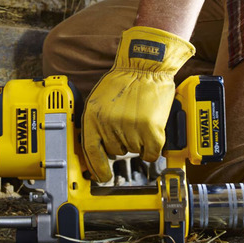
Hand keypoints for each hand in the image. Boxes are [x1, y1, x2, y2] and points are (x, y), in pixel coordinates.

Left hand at [81, 26, 194, 181]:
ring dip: (138, 142)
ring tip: (140, 119)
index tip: (102, 177)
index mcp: (93, 117)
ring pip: (134, 152)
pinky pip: (150, 153)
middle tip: (129, 124)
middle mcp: (110, 124)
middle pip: (115, 151)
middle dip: (122, 143)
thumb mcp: (99, 100)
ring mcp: (130, 128)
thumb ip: (97, 122)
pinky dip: (152, 148)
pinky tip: (151, 132)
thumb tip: (98, 148)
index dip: (97, 168)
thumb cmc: (125, 80)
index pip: (91, 152)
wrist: (146, 65)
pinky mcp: (150, 130)